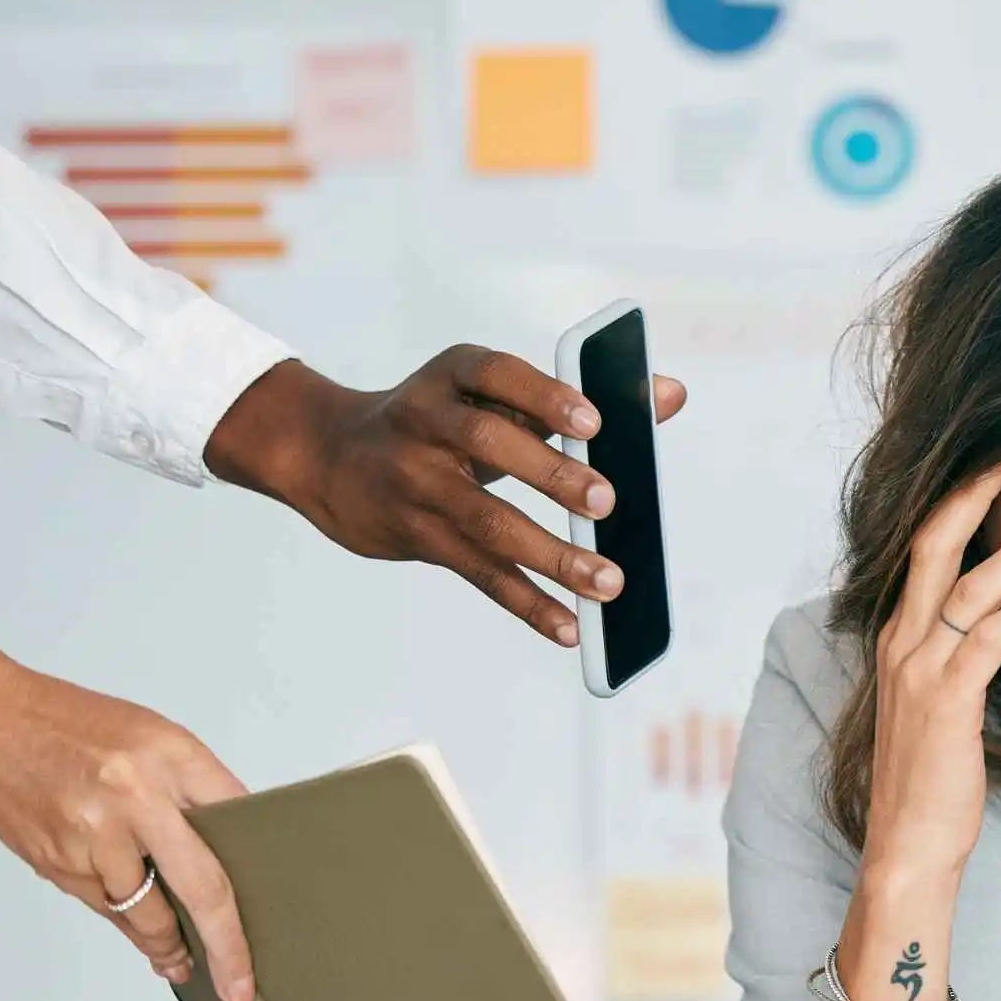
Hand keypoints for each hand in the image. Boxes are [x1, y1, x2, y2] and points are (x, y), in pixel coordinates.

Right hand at [0, 608, 254, 1000]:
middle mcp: (133, 799)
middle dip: (224, 947)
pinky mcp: (56, 864)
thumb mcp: (156, 738)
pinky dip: (127, 924)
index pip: (237, 826)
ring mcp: (91, 837)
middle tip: (239, 987)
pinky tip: (142, 935)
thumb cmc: (73, 725)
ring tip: (184, 962)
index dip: (260, 873)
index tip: (275, 913)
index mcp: (170, 757)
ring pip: (145, 912)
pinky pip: (105, 908)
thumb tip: (236, 843)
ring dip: (167, 944)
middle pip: (200, 887)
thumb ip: (197, 788)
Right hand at [203, 349, 688, 646]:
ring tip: (607, 582)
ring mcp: (415, 481)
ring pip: (486, 520)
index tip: (593, 421)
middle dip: (551, 474)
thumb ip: (581, 398)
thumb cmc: (443, 421)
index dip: (543, 395)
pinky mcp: (414, 534)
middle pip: (488, 444)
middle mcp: (425, 422)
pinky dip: (527, 602)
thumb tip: (670, 394)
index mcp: (453, 376)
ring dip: (550, 555)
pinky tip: (568, 625)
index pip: (495, 374)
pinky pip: (477, 572)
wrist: (331, 455)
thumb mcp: (492, 395)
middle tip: (607, 500)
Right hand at [838, 465, 1000, 1000]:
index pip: (924, 553)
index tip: (998, 468)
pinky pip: (988, 639)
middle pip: (931, 546)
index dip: (958, 507)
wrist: (908, 847)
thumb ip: (963, 658)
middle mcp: (901, 643)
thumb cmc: (934, 780)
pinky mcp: (946, 702)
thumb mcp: (943, 706)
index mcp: (899, 639)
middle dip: (974, 497)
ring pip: (966, 586)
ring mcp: (919, 671)